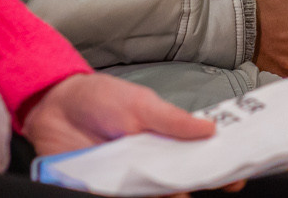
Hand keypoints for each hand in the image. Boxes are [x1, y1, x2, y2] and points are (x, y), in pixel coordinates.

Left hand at [21, 72, 221, 194]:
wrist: (53, 107)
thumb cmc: (100, 99)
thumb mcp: (141, 104)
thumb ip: (173, 120)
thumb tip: (210, 130)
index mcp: (166, 141)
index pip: (197, 160)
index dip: (217, 170)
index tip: (234, 179)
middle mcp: (151, 165)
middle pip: (181, 185)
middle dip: (193, 187)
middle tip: (196, 186)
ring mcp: (129, 182)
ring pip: (157, 197)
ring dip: (168, 196)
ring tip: (174, 192)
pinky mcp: (106, 191)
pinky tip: (147, 195)